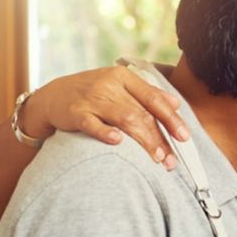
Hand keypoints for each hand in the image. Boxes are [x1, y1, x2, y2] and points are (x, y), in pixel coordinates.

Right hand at [27, 67, 187, 168]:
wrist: (52, 96)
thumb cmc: (94, 93)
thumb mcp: (119, 86)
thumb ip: (148, 94)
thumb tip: (176, 104)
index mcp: (124, 77)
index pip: (153, 98)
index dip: (171, 118)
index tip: (184, 137)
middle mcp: (109, 85)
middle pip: (141, 113)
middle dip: (159, 137)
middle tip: (171, 159)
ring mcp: (91, 98)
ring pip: (124, 119)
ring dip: (143, 140)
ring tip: (157, 158)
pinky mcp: (74, 112)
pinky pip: (92, 123)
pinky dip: (105, 132)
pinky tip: (119, 142)